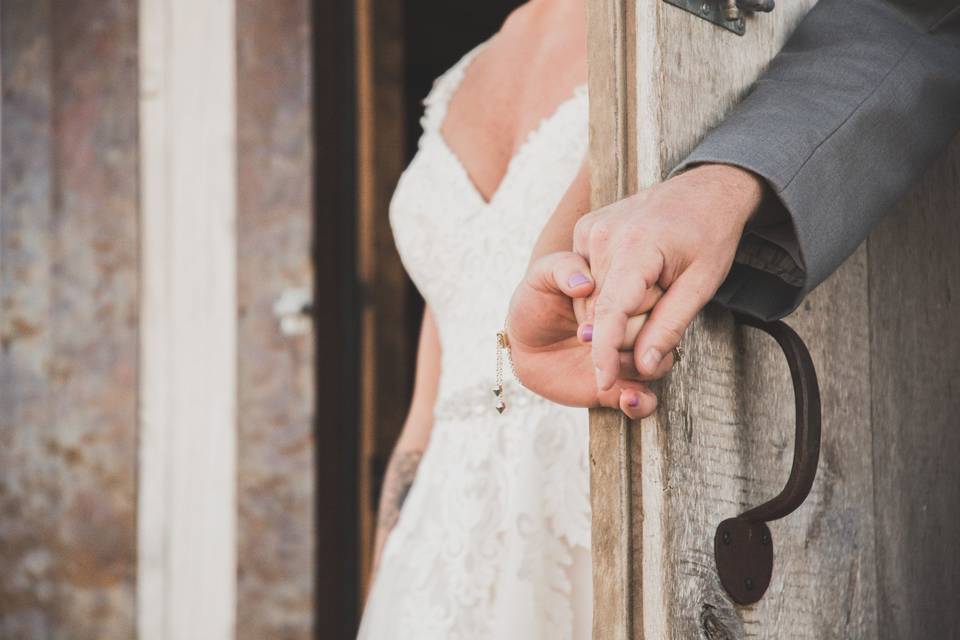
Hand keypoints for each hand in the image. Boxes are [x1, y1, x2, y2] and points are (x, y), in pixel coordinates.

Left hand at [505, 251, 671, 418]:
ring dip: (641, 371)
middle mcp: (633, 325)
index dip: (628, 308)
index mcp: (622, 293)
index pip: (646, 297)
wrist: (524, 341)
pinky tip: (628, 400)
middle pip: (658, 334)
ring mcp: (629, 357)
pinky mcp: (620, 387)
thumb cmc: (536, 300)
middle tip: (600, 345)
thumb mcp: (543, 277)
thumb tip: (585, 284)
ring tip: (611, 374)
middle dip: (637, 343)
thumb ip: (562, 269)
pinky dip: (642, 404)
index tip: (591, 322)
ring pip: (658, 365)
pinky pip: (644, 400)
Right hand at [574, 164, 763, 391]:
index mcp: (636, 247)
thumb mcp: (702, 285)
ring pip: (591, 299)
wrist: (704, 188)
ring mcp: (590, 230)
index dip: (605, 352)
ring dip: (619, 310)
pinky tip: (637, 275)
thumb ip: (670, 326)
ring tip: (654, 287)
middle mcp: (603, 235)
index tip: (602, 381)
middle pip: (600, 311)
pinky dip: (610, 291)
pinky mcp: (585, 229)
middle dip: (627, 327)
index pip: (610, 312)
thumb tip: (645, 366)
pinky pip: (589, 281)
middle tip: (663, 305)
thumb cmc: (709, 235)